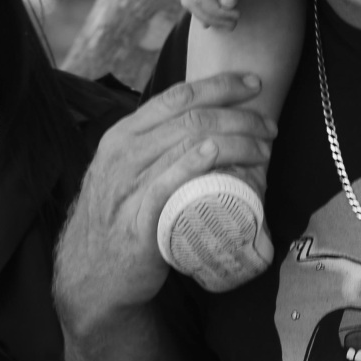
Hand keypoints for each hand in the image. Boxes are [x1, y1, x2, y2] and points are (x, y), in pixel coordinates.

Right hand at [53, 74, 274, 331]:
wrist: (91, 277)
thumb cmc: (121, 218)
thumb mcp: (127, 171)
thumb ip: (156, 145)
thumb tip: (206, 124)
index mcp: (123, 134)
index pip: (177, 96)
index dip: (220, 85)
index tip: (254, 84)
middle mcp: (123, 154)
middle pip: (191, 119)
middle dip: (239, 116)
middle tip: (269, 127)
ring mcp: (128, 187)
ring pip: (188, 145)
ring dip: (236, 141)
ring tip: (264, 150)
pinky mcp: (138, 222)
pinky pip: (167, 184)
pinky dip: (195, 163)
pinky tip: (219, 155)